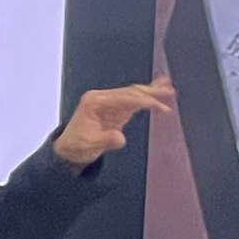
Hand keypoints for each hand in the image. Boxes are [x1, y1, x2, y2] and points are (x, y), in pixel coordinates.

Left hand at [54, 74, 175, 166]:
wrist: (69, 150)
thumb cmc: (76, 146)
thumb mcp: (90, 145)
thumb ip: (107, 140)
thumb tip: (121, 137)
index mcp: (95, 102)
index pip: (123, 98)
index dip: (142, 101)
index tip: (158, 105)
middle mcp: (103, 98)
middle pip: (130, 91)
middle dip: (150, 91)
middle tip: (169, 90)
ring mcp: (109, 103)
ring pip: (133, 94)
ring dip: (151, 92)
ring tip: (169, 88)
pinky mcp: (115, 111)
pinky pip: (133, 102)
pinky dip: (146, 100)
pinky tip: (157, 96)